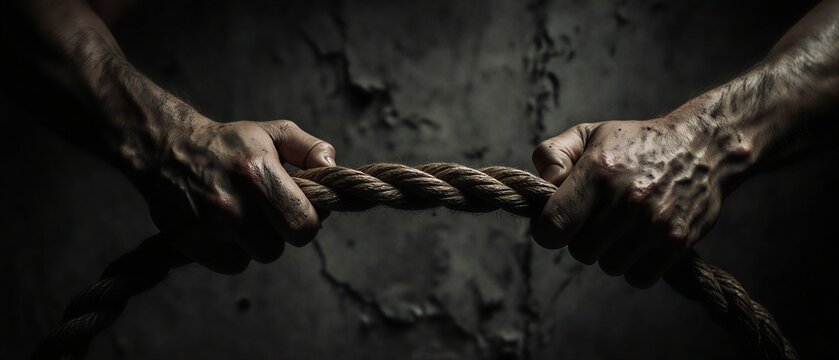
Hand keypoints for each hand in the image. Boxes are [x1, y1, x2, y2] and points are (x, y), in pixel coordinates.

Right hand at [139, 114, 335, 273]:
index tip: (300, 205)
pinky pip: (232, 264)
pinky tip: (224, 225)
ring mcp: (207, 225)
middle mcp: (231, 202)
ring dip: (256, 240)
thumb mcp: (275, 132)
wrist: (167, 147)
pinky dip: (233, 250)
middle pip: (278, 247)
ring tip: (244, 213)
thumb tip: (333, 171)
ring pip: (256, 256)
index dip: (309, 218)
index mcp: (257, 172)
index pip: (304, 226)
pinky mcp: (187, 241)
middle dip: (281, 231)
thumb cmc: (231, 143)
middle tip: (270, 210)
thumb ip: (311, 149)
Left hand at [530, 106, 751, 287]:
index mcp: (598, 171)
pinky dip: (636, 267)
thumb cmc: (635, 143)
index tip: (555, 224)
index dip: (546, 230)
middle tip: (597, 220)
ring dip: (611, 253)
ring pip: (609, 266)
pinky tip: (641, 243)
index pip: (554, 224)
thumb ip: (553, 153)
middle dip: (582, 239)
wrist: (703, 147)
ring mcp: (654, 222)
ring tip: (623, 228)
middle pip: (580, 251)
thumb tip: (544, 183)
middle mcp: (626, 199)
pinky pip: (639, 277)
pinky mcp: (677, 241)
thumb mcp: (590, 134)